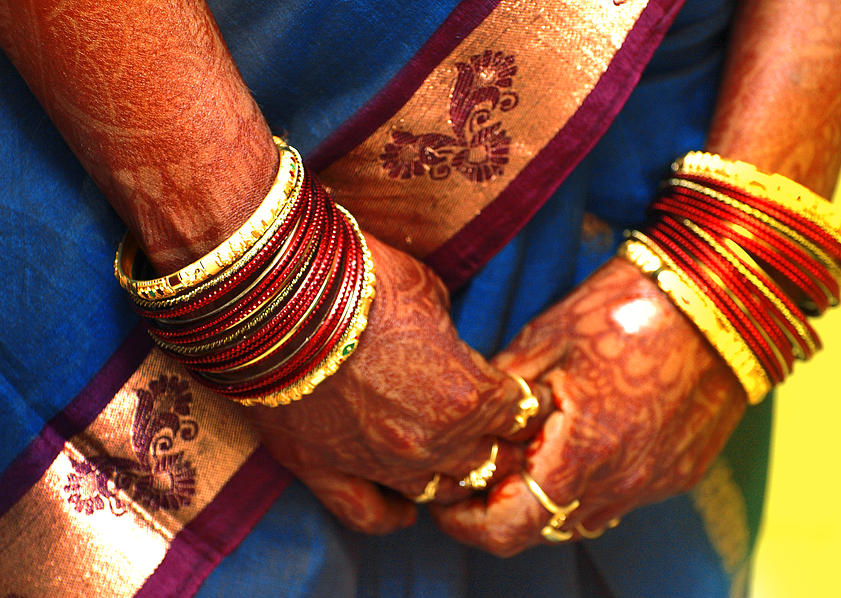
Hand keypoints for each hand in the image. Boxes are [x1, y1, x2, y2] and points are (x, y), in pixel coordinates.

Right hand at [243, 234, 550, 533]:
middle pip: (491, 462)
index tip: (520, 395)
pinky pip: (369, 516)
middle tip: (494, 429)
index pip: (521, 415)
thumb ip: (450, 336)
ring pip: (440, 494)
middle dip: (500, 444)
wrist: (277, 289)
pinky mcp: (325, 470)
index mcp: (467, 394)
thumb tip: (449, 349)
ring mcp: (378, 464)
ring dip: (453, 476)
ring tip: (453, 461)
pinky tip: (405, 510)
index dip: (524, 403)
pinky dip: (393, 515)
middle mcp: (431, 441)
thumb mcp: (430, 292)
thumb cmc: (361, 277)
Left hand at [431, 258, 745, 554]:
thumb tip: (472, 424)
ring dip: (549, 502)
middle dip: (504, 513)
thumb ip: (503, 394)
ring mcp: (656, 482)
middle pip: (545, 530)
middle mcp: (622, 482)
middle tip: (480, 479)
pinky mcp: (680, 471)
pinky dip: (590, 487)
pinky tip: (579, 448)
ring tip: (528, 461)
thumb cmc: (622, 309)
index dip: (468, 523)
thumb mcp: (545, 339)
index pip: (511, 528)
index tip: (445, 504)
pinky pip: (621, 499)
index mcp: (582, 453)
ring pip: (584, 518)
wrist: (717, 296)